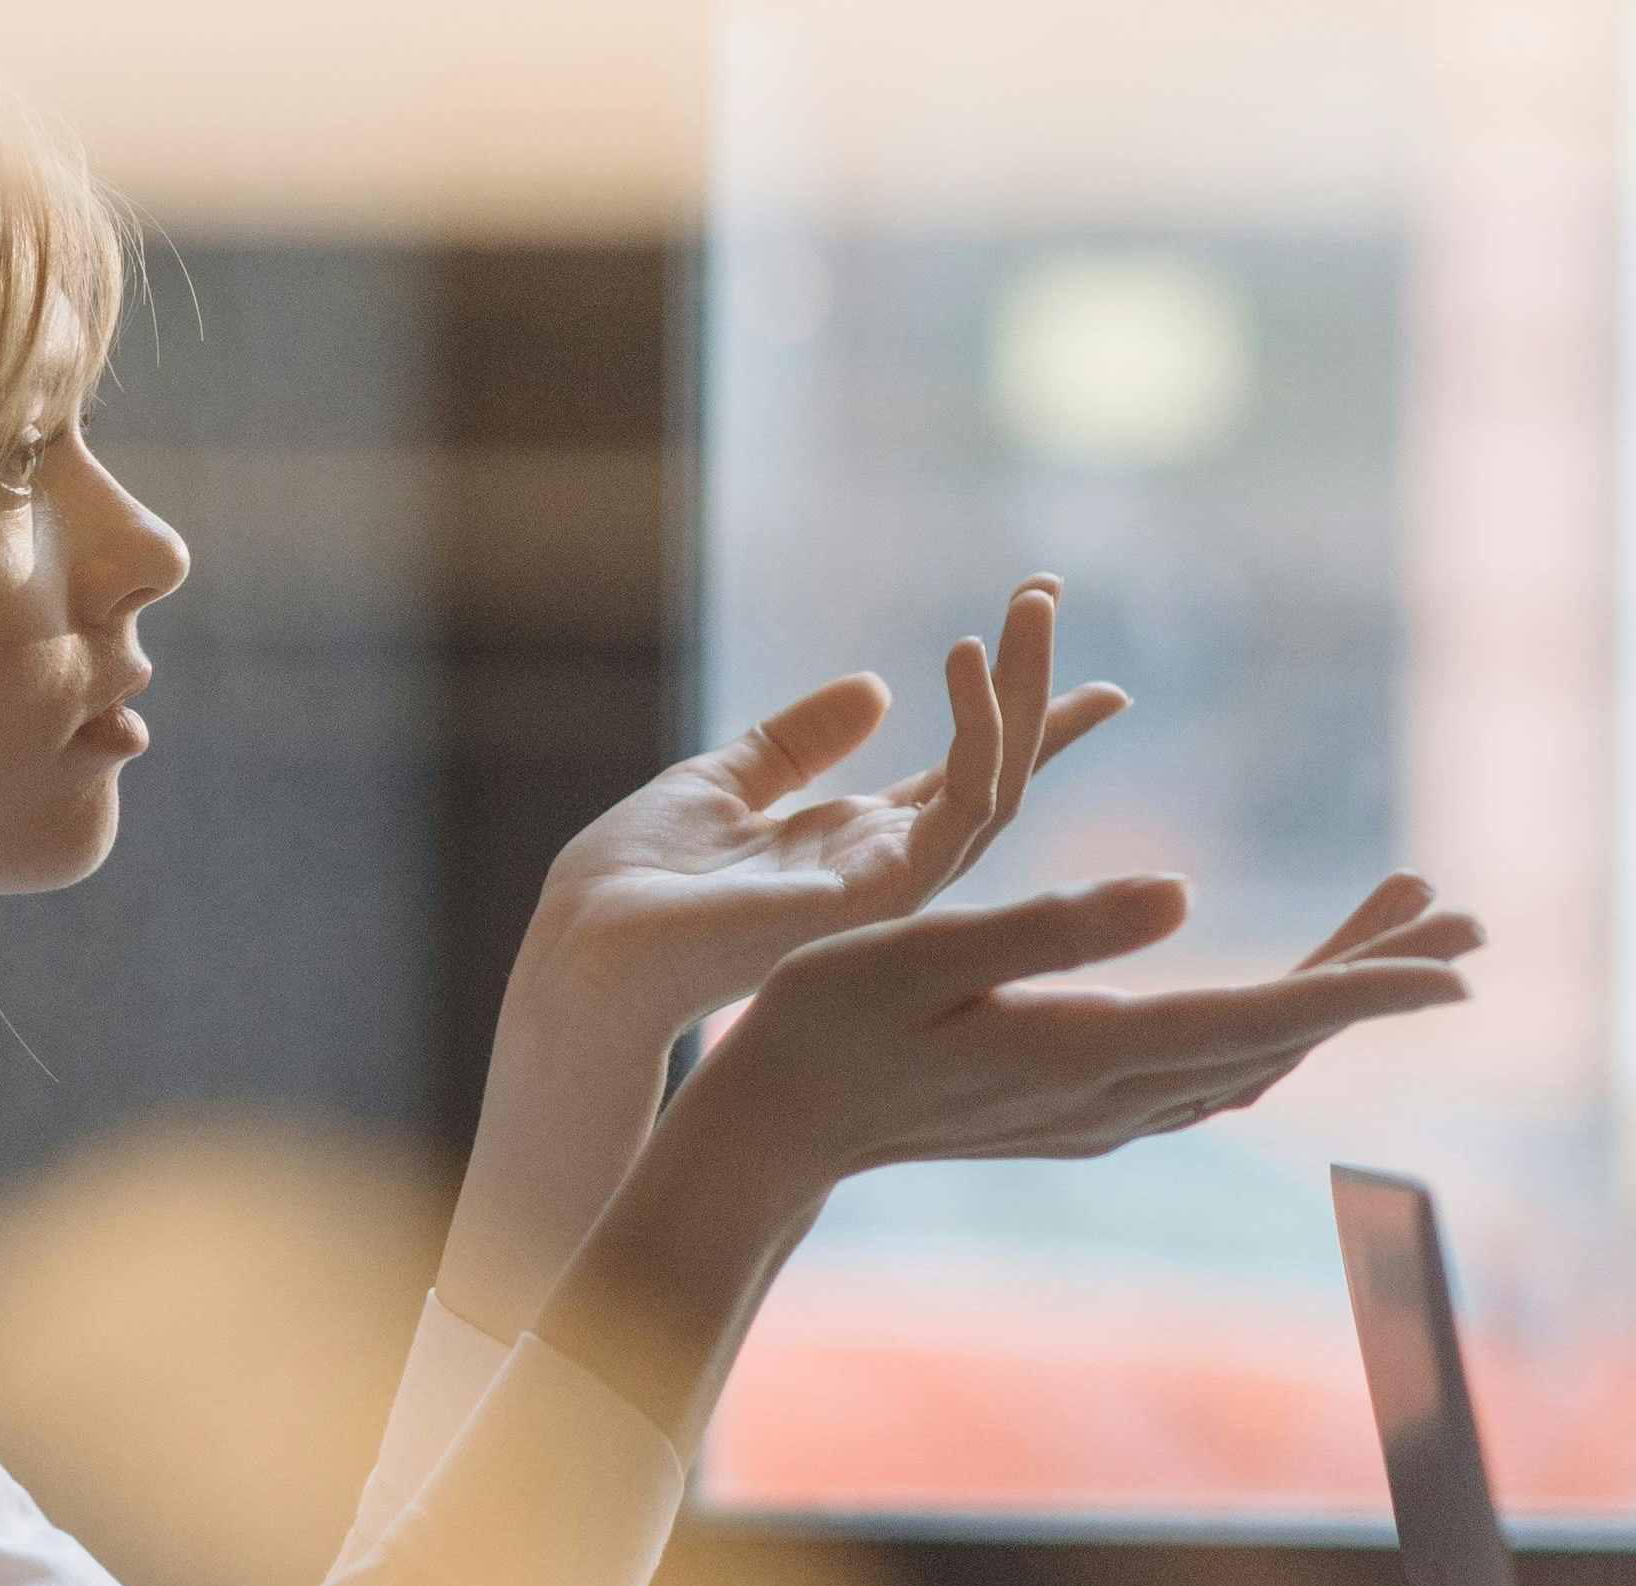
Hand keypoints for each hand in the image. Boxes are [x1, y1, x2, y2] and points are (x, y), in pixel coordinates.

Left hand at [530, 575, 1127, 1033]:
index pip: (961, 774)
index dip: (1009, 707)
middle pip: (999, 776)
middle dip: (1036, 686)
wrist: (588, 946)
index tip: (1040, 630)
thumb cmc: (635, 884)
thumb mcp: (721, 783)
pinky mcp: (883, 895)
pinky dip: (981, 731)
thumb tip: (876, 686)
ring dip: (1023, 690)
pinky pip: (964, 807)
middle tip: (1047, 590)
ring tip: (1029, 605)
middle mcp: (885, 869)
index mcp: (851, 846)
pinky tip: (964, 657)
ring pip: (1000, 785)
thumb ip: (798, 742)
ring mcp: (892, 888)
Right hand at [674, 870, 1478, 1200]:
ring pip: (1251, 1063)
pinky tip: (1278, 1002)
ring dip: (1327, 999)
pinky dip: (1267, 1032)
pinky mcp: (1074, 1116)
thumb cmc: (823, 1022)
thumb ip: (1053, 927)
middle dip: (1376, 977)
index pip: (1260, 1018)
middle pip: (1278, 1039)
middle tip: (1461, 917)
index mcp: (1085, 1050)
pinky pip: (1208, 1080)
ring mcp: (1096, 1117)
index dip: (1368, 988)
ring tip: (1394, 928)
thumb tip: (1184, 895)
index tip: (1462, 965)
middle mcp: (1111, 1098)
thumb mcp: (922, 950)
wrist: (771, 1130)